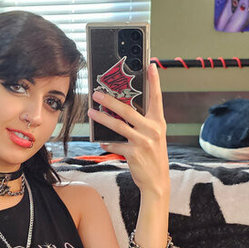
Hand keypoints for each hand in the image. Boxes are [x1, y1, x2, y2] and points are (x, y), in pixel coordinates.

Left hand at [87, 64, 169, 196]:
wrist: (157, 182)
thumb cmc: (153, 157)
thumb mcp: (153, 138)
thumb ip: (142, 124)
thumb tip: (121, 113)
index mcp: (158, 123)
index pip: (157, 98)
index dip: (154, 81)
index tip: (150, 65)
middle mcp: (152, 130)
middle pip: (127, 110)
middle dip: (110, 100)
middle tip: (97, 93)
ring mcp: (143, 141)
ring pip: (117, 125)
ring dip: (101, 118)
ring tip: (90, 112)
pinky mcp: (133, 153)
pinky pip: (115, 144)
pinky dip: (107, 143)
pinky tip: (101, 141)